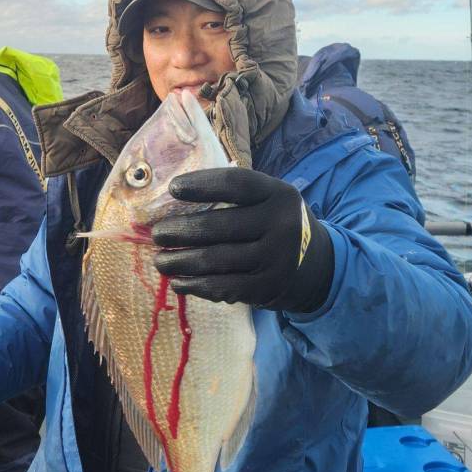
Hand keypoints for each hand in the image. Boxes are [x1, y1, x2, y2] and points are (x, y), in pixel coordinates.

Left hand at [152, 167, 334, 314]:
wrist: (313, 262)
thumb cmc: (273, 222)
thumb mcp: (267, 199)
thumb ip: (234, 194)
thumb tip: (175, 195)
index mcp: (279, 194)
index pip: (237, 183)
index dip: (203, 184)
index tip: (173, 188)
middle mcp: (281, 224)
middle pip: (221, 226)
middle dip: (182, 230)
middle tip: (157, 234)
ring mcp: (276, 258)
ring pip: (217, 259)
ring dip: (182, 261)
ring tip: (160, 260)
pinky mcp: (267, 287)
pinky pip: (224, 286)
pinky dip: (196, 285)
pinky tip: (179, 282)